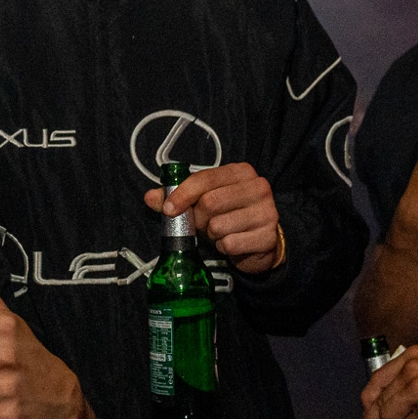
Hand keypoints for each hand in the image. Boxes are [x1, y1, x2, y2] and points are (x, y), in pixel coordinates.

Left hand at [143, 162, 281, 273]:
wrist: (261, 240)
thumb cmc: (230, 215)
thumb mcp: (205, 202)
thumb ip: (178, 197)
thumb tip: (149, 197)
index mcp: (241, 172)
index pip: (205, 178)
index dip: (183, 194)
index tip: (170, 210)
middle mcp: (258, 187)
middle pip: (210, 203)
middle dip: (199, 219)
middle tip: (203, 224)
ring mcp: (267, 212)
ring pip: (218, 226)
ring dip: (212, 235)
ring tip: (221, 233)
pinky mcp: (268, 236)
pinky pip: (231, 244)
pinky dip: (224, 247)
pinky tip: (232, 243)